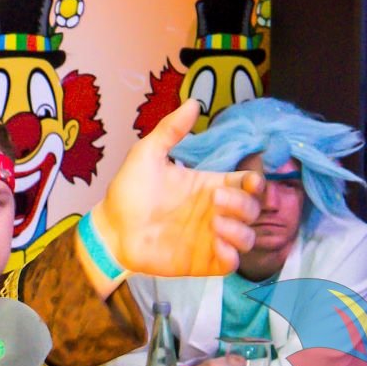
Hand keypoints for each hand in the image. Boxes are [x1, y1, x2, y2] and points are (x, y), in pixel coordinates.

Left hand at [88, 99, 262, 279]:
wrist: (110, 230)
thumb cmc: (128, 192)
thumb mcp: (146, 154)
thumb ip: (170, 130)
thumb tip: (193, 102)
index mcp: (207, 185)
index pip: (247, 183)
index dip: (256, 182)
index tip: (250, 180)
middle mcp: (215, 212)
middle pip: (253, 208)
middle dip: (244, 203)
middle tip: (215, 198)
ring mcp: (211, 238)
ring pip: (249, 237)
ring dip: (241, 230)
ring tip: (216, 224)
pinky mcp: (203, 261)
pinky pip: (233, 263)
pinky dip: (232, 255)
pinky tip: (216, 245)